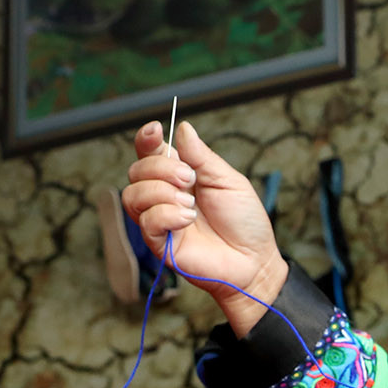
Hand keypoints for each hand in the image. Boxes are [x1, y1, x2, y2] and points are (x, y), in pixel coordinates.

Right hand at [122, 120, 284, 333]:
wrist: (253, 259)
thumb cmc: (244, 221)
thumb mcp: (227, 180)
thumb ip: (202, 157)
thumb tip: (183, 128)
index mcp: (180, 176)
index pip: (151, 152)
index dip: (147, 139)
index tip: (156, 130)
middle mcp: (164, 196)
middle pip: (137, 170)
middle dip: (161, 169)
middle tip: (190, 180)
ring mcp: (160, 220)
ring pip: (133, 195)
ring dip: (161, 193)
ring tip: (190, 204)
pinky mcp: (159, 244)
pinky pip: (146, 221)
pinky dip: (166, 215)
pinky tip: (187, 220)